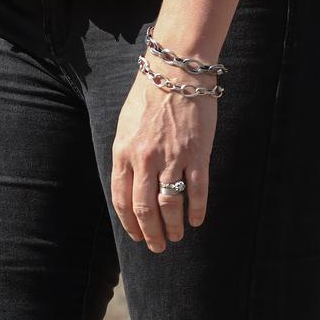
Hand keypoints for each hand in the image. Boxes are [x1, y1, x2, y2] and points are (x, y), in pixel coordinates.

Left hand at [111, 65, 216, 252]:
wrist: (176, 72)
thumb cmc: (148, 98)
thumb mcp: (124, 129)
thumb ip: (125, 158)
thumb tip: (128, 187)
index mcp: (123, 155)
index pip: (122, 201)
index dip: (130, 223)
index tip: (136, 236)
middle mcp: (145, 160)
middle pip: (145, 208)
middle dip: (150, 233)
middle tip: (157, 246)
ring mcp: (172, 157)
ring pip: (170, 203)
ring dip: (172, 226)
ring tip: (176, 237)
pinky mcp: (197, 152)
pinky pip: (197, 188)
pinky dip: (197, 208)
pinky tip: (197, 220)